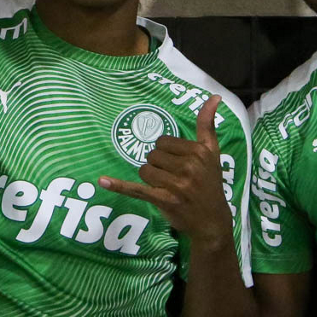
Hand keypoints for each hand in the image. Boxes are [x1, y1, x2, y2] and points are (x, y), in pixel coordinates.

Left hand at [99, 95, 232, 247]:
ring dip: (150, 178)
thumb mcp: (212, 152)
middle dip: (159, 165)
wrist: (212, 220)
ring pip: (144, 170)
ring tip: (166, 187)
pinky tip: (102, 181)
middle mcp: (188, 166)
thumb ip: (207, 124)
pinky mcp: (164, 200)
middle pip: (152, 155)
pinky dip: (118, 186)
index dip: (167, 152)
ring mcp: (176, 185)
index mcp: (198, 151)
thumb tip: (214, 96)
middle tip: (174, 177)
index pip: (163, 141)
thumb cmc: (210, 182)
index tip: (179, 163)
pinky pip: (136, 189)